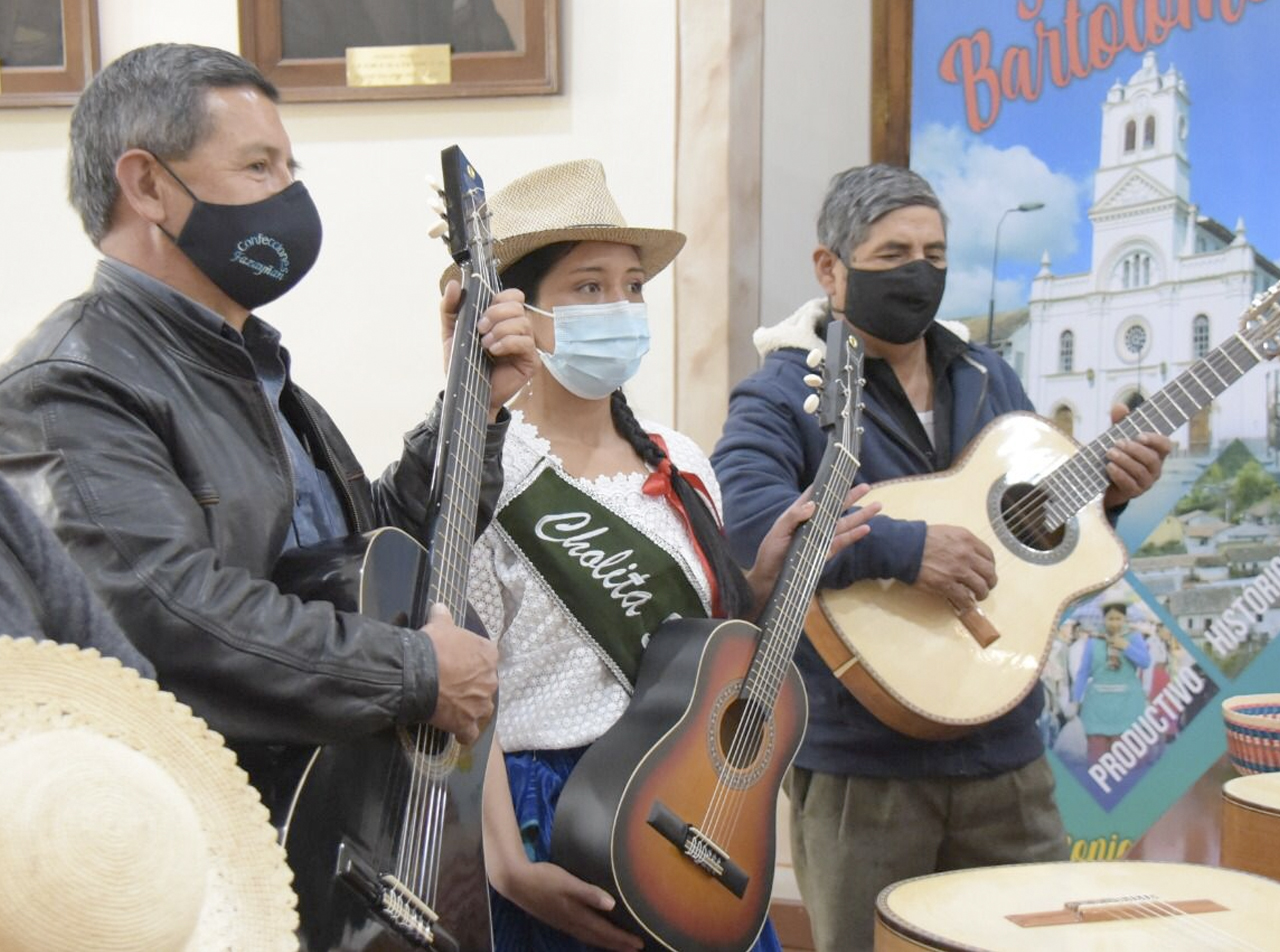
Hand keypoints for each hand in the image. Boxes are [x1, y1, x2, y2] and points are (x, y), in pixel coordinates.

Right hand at [422, 603, 497, 743]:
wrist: (419, 674)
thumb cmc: (433, 647)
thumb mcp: (439, 624)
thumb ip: (443, 616)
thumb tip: (440, 606)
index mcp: (488, 654)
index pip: (487, 656)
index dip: (472, 661)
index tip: (460, 663)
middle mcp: (491, 680)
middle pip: (485, 684)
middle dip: (473, 686)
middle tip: (454, 686)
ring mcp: (481, 704)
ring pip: (481, 709)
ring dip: (472, 709)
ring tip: (455, 708)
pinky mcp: (467, 724)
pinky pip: (470, 733)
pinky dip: (464, 733)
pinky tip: (456, 732)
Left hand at [440, 280, 537, 420]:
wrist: (466, 392)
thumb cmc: (462, 363)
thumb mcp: (451, 333)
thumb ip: (450, 308)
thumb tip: (454, 283)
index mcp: (502, 319)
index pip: (513, 295)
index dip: (499, 298)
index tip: (481, 312)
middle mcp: (517, 329)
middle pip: (518, 305)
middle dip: (496, 314)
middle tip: (480, 329)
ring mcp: (526, 345)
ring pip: (523, 323)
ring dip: (501, 330)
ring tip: (485, 344)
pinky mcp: (530, 362)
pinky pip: (526, 343)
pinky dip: (508, 343)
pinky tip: (494, 351)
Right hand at [503, 861, 644, 951]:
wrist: (516, 882)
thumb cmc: (544, 878)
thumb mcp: (567, 882)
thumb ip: (589, 893)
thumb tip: (611, 904)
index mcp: (576, 915)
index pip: (604, 931)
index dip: (622, 938)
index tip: (639, 944)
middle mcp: (571, 923)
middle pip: (598, 938)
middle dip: (617, 944)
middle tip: (635, 949)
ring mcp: (562, 922)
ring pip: (589, 937)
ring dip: (605, 942)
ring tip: (618, 945)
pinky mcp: (556, 918)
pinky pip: (580, 932)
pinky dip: (592, 936)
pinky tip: (592, 933)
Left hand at [743, 484, 879, 617]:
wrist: (770, 579)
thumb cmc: (771, 553)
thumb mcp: (778, 532)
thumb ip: (794, 517)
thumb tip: (813, 504)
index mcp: (799, 514)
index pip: (815, 495)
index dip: (827, 485)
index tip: (840, 473)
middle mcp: (813, 524)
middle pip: (835, 507)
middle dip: (851, 497)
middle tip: (867, 486)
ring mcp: (820, 538)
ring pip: (844, 523)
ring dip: (860, 515)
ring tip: (877, 505)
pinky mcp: (825, 553)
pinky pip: (842, 542)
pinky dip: (854, 535)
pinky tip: (866, 528)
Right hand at [915, 525, 996, 605]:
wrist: (905, 547)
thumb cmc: (922, 538)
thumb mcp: (947, 532)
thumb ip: (961, 542)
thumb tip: (967, 555)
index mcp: (967, 540)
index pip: (989, 555)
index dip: (990, 565)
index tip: (986, 571)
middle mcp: (967, 555)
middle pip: (989, 572)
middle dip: (990, 582)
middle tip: (985, 586)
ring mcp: (958, 571)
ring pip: (981, 587)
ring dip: (982, 594)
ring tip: (977, 596)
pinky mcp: (947, 585)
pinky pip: (964, 598)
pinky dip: (967, 603)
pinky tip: (965, 604)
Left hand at [1101, 403, 1171, 509]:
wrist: (1104, 481)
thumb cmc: (1117, 455)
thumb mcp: (1117, 437)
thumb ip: (1120, 423)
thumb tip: (1119, 406)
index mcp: (1156, 453)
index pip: (1166, 445)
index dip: (1155, 440)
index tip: (1139, 436)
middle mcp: (1155, 468)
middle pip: (1151, 459)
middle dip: (1134, 450)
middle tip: (1117, 443)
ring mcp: (1146, 482)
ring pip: (1140, 471)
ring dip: (1124, 461)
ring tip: (1109, 453)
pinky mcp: (1134, 492)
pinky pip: (1130, 484)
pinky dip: (1120, 475)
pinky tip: (1109, 467)